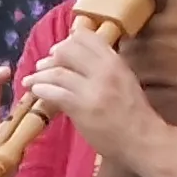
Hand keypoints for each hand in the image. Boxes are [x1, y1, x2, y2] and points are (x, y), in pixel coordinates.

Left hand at [19, 30, 159, 159]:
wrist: (143, 140)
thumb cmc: (135, 113)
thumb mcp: (125, 80)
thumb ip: (105, 67)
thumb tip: (80, 57)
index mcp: (116, 62)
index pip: (86, 37)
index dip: (68, 41)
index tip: (61, 50)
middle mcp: (104, 70)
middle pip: (66, 51)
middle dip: (51, 58)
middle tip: (44, 65)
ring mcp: (92, 89)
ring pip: (56, 72)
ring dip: (40, 75)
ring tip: (33, 81)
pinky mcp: (81, 107)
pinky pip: (54, 93)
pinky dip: (41, 90)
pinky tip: (37, 92)